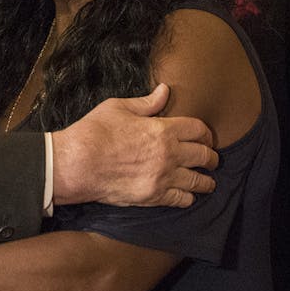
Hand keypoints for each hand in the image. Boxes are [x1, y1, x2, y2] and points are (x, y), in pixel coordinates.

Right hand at [50, 83, 216, 207]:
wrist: (76, 163)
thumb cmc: (94, 132)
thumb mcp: (119, 107)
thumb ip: (147, 103)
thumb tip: (165, 90)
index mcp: (162, 129)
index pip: (198, 129)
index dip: (206, 133)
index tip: (207, 138)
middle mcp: (169, 154)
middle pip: (204, 155)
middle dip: (212, 157)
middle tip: (213, 160)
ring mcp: (163, 177)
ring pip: (198, 181)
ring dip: (206, 181)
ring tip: (208, 182)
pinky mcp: (153, 197)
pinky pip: (182, 200)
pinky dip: (188, 198)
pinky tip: (188, 196)